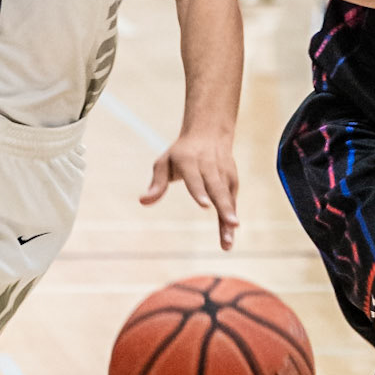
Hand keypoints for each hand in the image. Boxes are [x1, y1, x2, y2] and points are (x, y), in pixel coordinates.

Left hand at [141, 128, 238, 249]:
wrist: (209, 133)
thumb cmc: (181, 153)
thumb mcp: (165, 162)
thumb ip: (157, 183)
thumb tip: (142, 201)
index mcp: (190, 161)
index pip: (195, 178)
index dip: (200, 191)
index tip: (205, 206)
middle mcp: (210, 167)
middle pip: (218, 189)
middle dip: (224, 207)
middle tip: (232, 224)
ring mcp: (224, 174)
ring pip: (227, 198)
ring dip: (229, 218)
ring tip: (228, 241)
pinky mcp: (232, 181)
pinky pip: (231, 201)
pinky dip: (231, 217)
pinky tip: (228, 238)